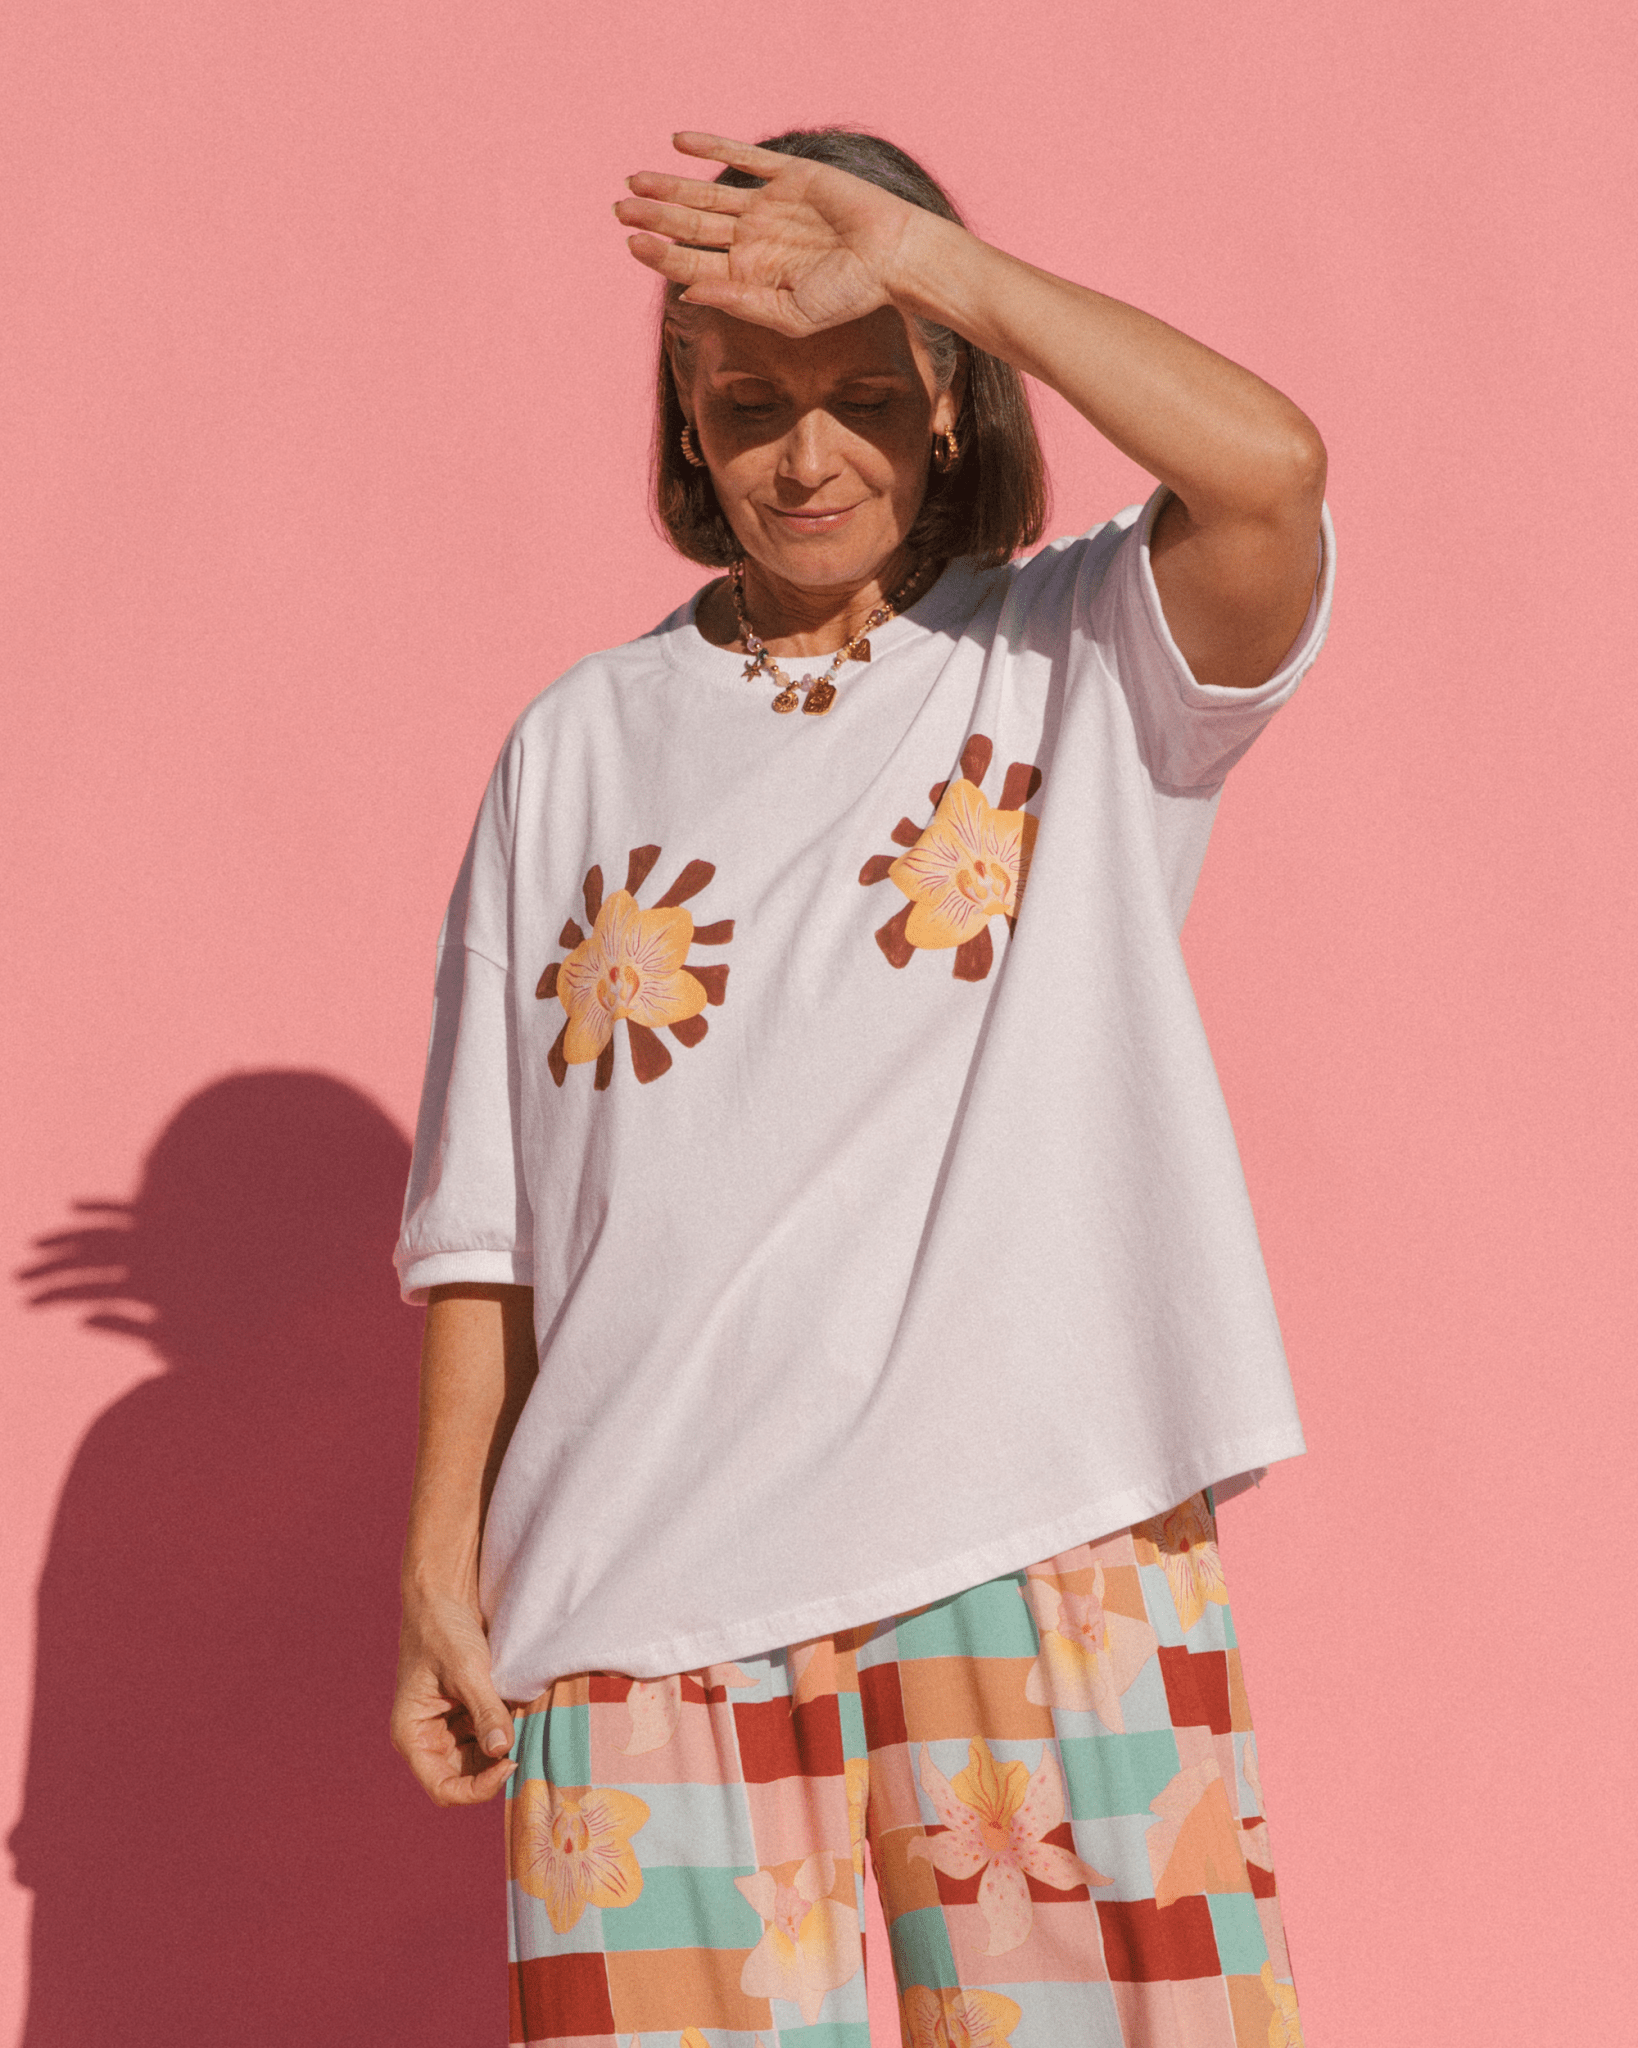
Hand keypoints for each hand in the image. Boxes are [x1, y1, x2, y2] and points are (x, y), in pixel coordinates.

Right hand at [390, 1589, 517, 1806]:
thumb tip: (503, 1752)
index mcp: (413, 1735)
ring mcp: (448, 1724)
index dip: (477, 1788)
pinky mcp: (466, 1710)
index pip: (444, 1787)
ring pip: (480, 1757)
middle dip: (495, 1766)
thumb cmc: (442, 1628)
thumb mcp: (467, 1670)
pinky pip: (488, 1733)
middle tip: (526, 1742)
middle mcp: (428, 1736)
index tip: (510, 1763)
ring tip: (524, 1721)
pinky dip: (506, 1727)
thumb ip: (485, 1711)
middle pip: (465, 1776)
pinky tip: (520, 1709)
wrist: (444, 1592)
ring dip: (503, 1746)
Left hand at [615, 131, 924, 336]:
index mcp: (751, 277)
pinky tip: (678, 142)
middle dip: (655, 217)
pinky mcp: (791, 176)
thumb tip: (687, 294)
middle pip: (692, 226)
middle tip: (618, 208)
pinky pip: (744, 158)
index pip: (694, 265)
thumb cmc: (850, 297)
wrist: (895, 259)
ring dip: (671, 185)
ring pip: (708, 192)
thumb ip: (739, 303)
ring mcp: (770, 207)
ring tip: (634, 180)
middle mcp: (754, 241)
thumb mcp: (791, 314)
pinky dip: (713, 146)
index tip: (632, 242)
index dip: (661, 255)